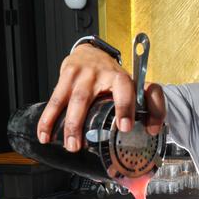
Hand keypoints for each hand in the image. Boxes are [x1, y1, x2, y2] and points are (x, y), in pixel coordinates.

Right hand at [36, 44, 165, 151]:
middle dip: (83, 123)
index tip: (124, 127)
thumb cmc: (113, 76)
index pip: (126, 90)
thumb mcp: (133, 86)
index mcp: (121, 78)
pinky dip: (48, 119)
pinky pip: (55, 100)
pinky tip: (45, 135)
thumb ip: (148, 105)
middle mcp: (101, 75)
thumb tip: (154, 129)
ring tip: (70, 145)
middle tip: (83, 145)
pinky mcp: (66, 75)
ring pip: (72, 100)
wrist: (91, 52)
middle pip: (89, 99)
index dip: (126, 107)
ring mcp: (82, 75)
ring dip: (68, 125)